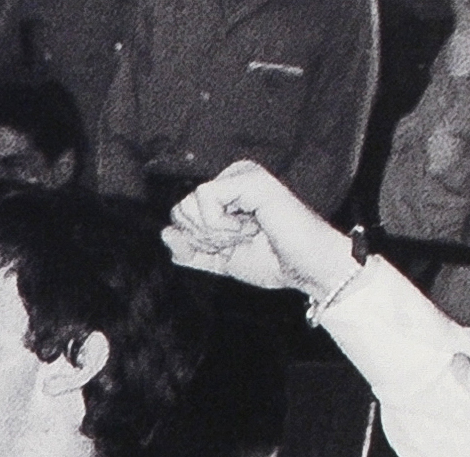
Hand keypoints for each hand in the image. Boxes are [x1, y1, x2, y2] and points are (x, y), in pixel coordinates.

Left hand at [162, 161, 359, 304]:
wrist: (303, 269)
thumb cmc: (269, 262)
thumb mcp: (217, 262)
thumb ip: (189, 251)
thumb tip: (166, 232)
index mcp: (225, 194)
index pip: (179, 216)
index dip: (195, 241)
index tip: (228, 246)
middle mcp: (232, 178)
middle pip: (181, 209)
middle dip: (204, 237)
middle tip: (240, 239)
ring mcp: (242, 175)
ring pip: (191, 203)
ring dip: (215, 232)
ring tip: (248, 232)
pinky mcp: (250, 178)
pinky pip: (206, 199)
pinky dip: (221, 224)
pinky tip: (251, 225)